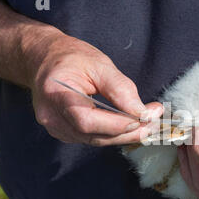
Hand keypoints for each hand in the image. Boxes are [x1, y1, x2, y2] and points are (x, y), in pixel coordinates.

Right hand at [28, 34, 162, 144]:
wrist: (43, 60)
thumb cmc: (71, 58)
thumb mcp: (99, 64)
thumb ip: (121, 89)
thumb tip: (144, 113)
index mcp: (56, 94)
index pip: (87, 120)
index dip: (118, 124)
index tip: (146, 117)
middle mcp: (52, 117)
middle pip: (94, 136)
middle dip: (129, 132)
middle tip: (155, 122)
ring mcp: (56, 128)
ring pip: (97, 141)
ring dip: (125, 135)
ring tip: (148, 123)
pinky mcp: (64, 133)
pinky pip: (93, 138)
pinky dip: (114, 134)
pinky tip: (130, 125)